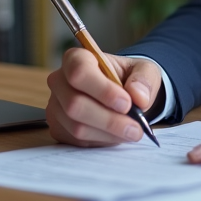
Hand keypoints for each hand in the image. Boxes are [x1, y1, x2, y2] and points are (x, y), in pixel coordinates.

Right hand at [46, 49, 160, 146]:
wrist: (120, 94)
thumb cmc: (128, 77)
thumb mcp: (144, 70)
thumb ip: (144, 79)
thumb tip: (138, 96)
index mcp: (77, 59)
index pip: (79, 72)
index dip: (103, 90)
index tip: (127, 103)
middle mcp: (60, 81)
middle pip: (75, 104)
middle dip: (109, 120)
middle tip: (135, 128)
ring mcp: (55, 106)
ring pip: (76, 127)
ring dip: (108, 134)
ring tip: (130, 132)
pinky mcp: (58, 128)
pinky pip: (77, 141)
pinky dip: (101, 141)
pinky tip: (115, 135)